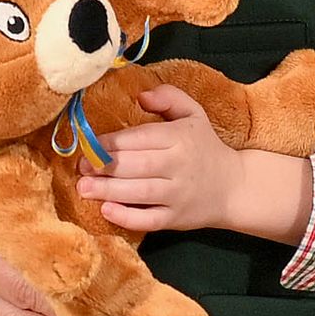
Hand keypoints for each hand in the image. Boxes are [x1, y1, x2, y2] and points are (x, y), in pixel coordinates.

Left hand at [78, 82, 297, 238]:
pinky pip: (150, 219)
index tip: (89, 144)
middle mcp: (179, 165)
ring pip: (140, 192)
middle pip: (137, 165)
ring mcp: (178, 194)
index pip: (140, 138)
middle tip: (80, 167)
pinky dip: (128, 217)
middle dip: (104, 166)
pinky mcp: (176, 218)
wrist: (234, 187)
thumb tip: (141, 95)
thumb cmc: (204, 147)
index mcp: (180, 137)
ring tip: (83, 188)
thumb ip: (169, 98)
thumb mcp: (194, 114)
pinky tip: (107, 211)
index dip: (111, 142)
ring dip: (108, 190)